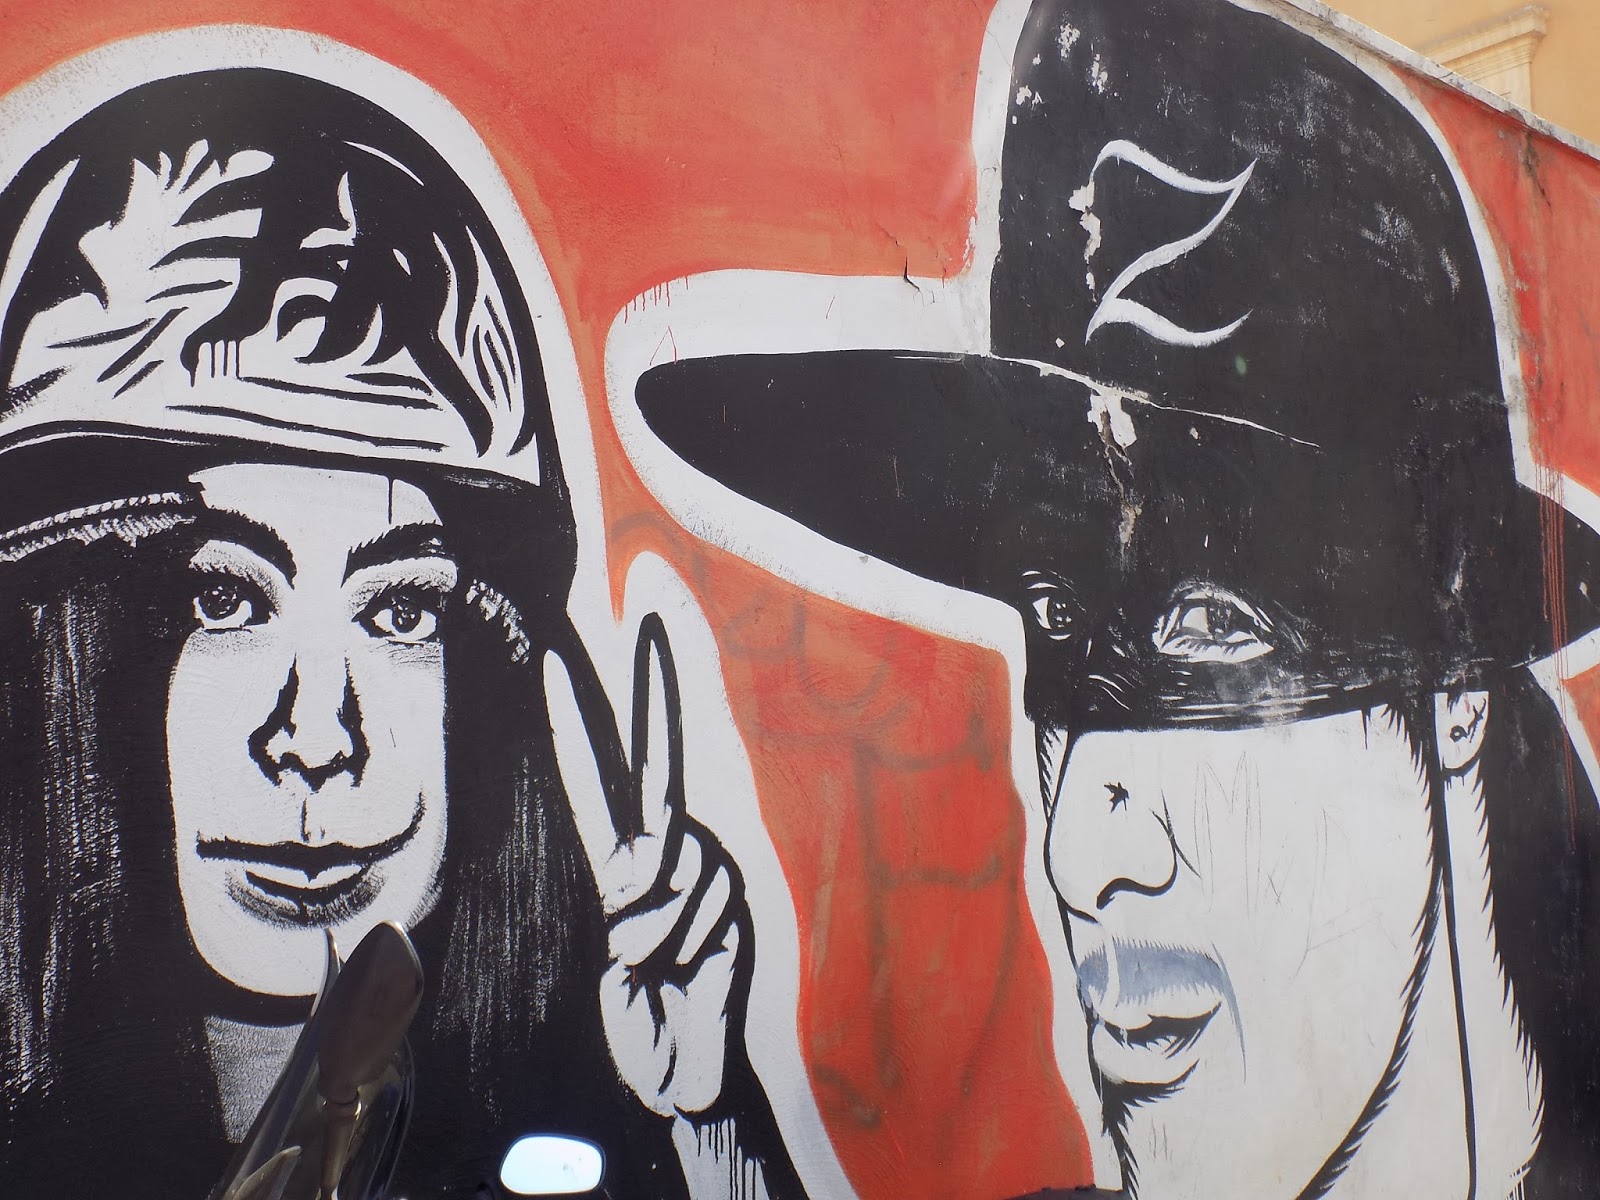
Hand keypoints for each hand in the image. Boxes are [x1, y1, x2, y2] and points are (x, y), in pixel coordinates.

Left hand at [544, 614, 749, 1117]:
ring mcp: (704, 869)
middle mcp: (667, 850)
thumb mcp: (617, 964)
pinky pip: (695, 896)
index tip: (553, 660)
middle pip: (657, 752)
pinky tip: (687, 965)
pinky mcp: (730, 897)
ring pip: (669, 857)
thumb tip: (663, 873)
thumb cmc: (646, 1020)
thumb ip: (634, 908)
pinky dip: (680, 935)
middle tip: (650, 600)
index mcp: (621, 864)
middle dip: (655, 676)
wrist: (692, 1076)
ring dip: (652, 925)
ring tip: (657, 969)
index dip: (577, 720)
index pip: (596, 776)